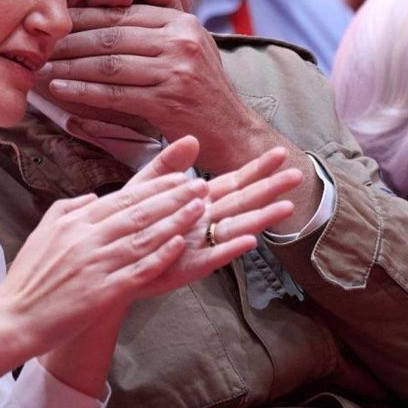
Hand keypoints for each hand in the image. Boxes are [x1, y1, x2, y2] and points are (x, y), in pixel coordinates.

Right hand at [0, 137, 209, 346]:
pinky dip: (159, 256)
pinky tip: (178, 244)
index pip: (122, 198)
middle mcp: (88, 238)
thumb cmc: (28, 277)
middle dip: (173, 197)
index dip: (154, 187)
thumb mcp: (43, 231)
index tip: (179, 177)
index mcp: (75, 222)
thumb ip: (70, 209)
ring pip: (143, 237)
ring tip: (200, 209)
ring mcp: (97, 265)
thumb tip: (95, 198)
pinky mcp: (103, 292)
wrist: (13, 317)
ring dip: (175, 221)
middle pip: (139, 212)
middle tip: (200, 185)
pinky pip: (137, 270)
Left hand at [42, 0, 246, 159]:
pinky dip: (82, 90)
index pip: (122, 14)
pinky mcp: (166, 100)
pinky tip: (60, 88)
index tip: (56, 22)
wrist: (231, 130)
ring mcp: (175, 70)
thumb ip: (167, 6)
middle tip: (40, 46)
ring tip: (42, 68)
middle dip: (70, 42)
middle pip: (111, 36)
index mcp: (182, 22)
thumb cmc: (203, 86)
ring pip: (108, 64)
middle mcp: (180, 41)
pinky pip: (113, 92)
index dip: (84, 18)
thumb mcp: (193, 39)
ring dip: (69, 66)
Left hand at [140, 145, 300, 297]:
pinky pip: (211, 258)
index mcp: (196, 202)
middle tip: (299, 175)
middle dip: (270, 189)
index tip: (280, 154)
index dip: (256, 169)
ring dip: (261, 218)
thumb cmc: (128, 223)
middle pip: (243, 203)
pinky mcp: (185, 268)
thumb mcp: (145, 186)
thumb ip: (168, 164)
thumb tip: (192, 138)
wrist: (108, 260)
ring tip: (287, 207)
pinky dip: (230, 249)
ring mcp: (198, 246)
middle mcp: (204, 223)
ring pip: (236, 229)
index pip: (233, 182)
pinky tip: (249, 241)